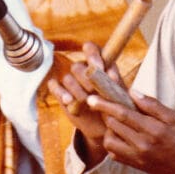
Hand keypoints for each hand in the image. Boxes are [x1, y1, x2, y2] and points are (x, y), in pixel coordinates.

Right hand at [48, 42, 127, 164]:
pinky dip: (61, 93)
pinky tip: (69, 101)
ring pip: (68, 78)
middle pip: (77, 66)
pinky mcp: (61, 92)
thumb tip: (111, 76)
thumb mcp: (119, 93)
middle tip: (93, 89)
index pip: (91, 49)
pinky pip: (54, 86)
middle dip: (85, 78)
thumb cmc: (114, 104)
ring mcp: (71, 80)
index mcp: (98, 63)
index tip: (99, 67)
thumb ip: (115, 83)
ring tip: (85, 101)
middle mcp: (83, 69)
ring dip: (77, 90)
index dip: (92, 55)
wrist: (104, 125)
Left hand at [85, 89, 174, 173]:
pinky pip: (115, 154)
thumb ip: (152, 105)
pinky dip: (113, 143)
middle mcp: (143, 145)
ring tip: (117, 122)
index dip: (105, 104)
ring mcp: (138, 158)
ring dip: (109, 129)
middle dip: (106, 113)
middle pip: (113, 125)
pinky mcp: (137, 166)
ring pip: (110, 141)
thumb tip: (132, 92)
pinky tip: (122, 135)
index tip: (92, 98)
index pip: (123, 113)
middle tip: (106, 104)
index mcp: (153, 130)